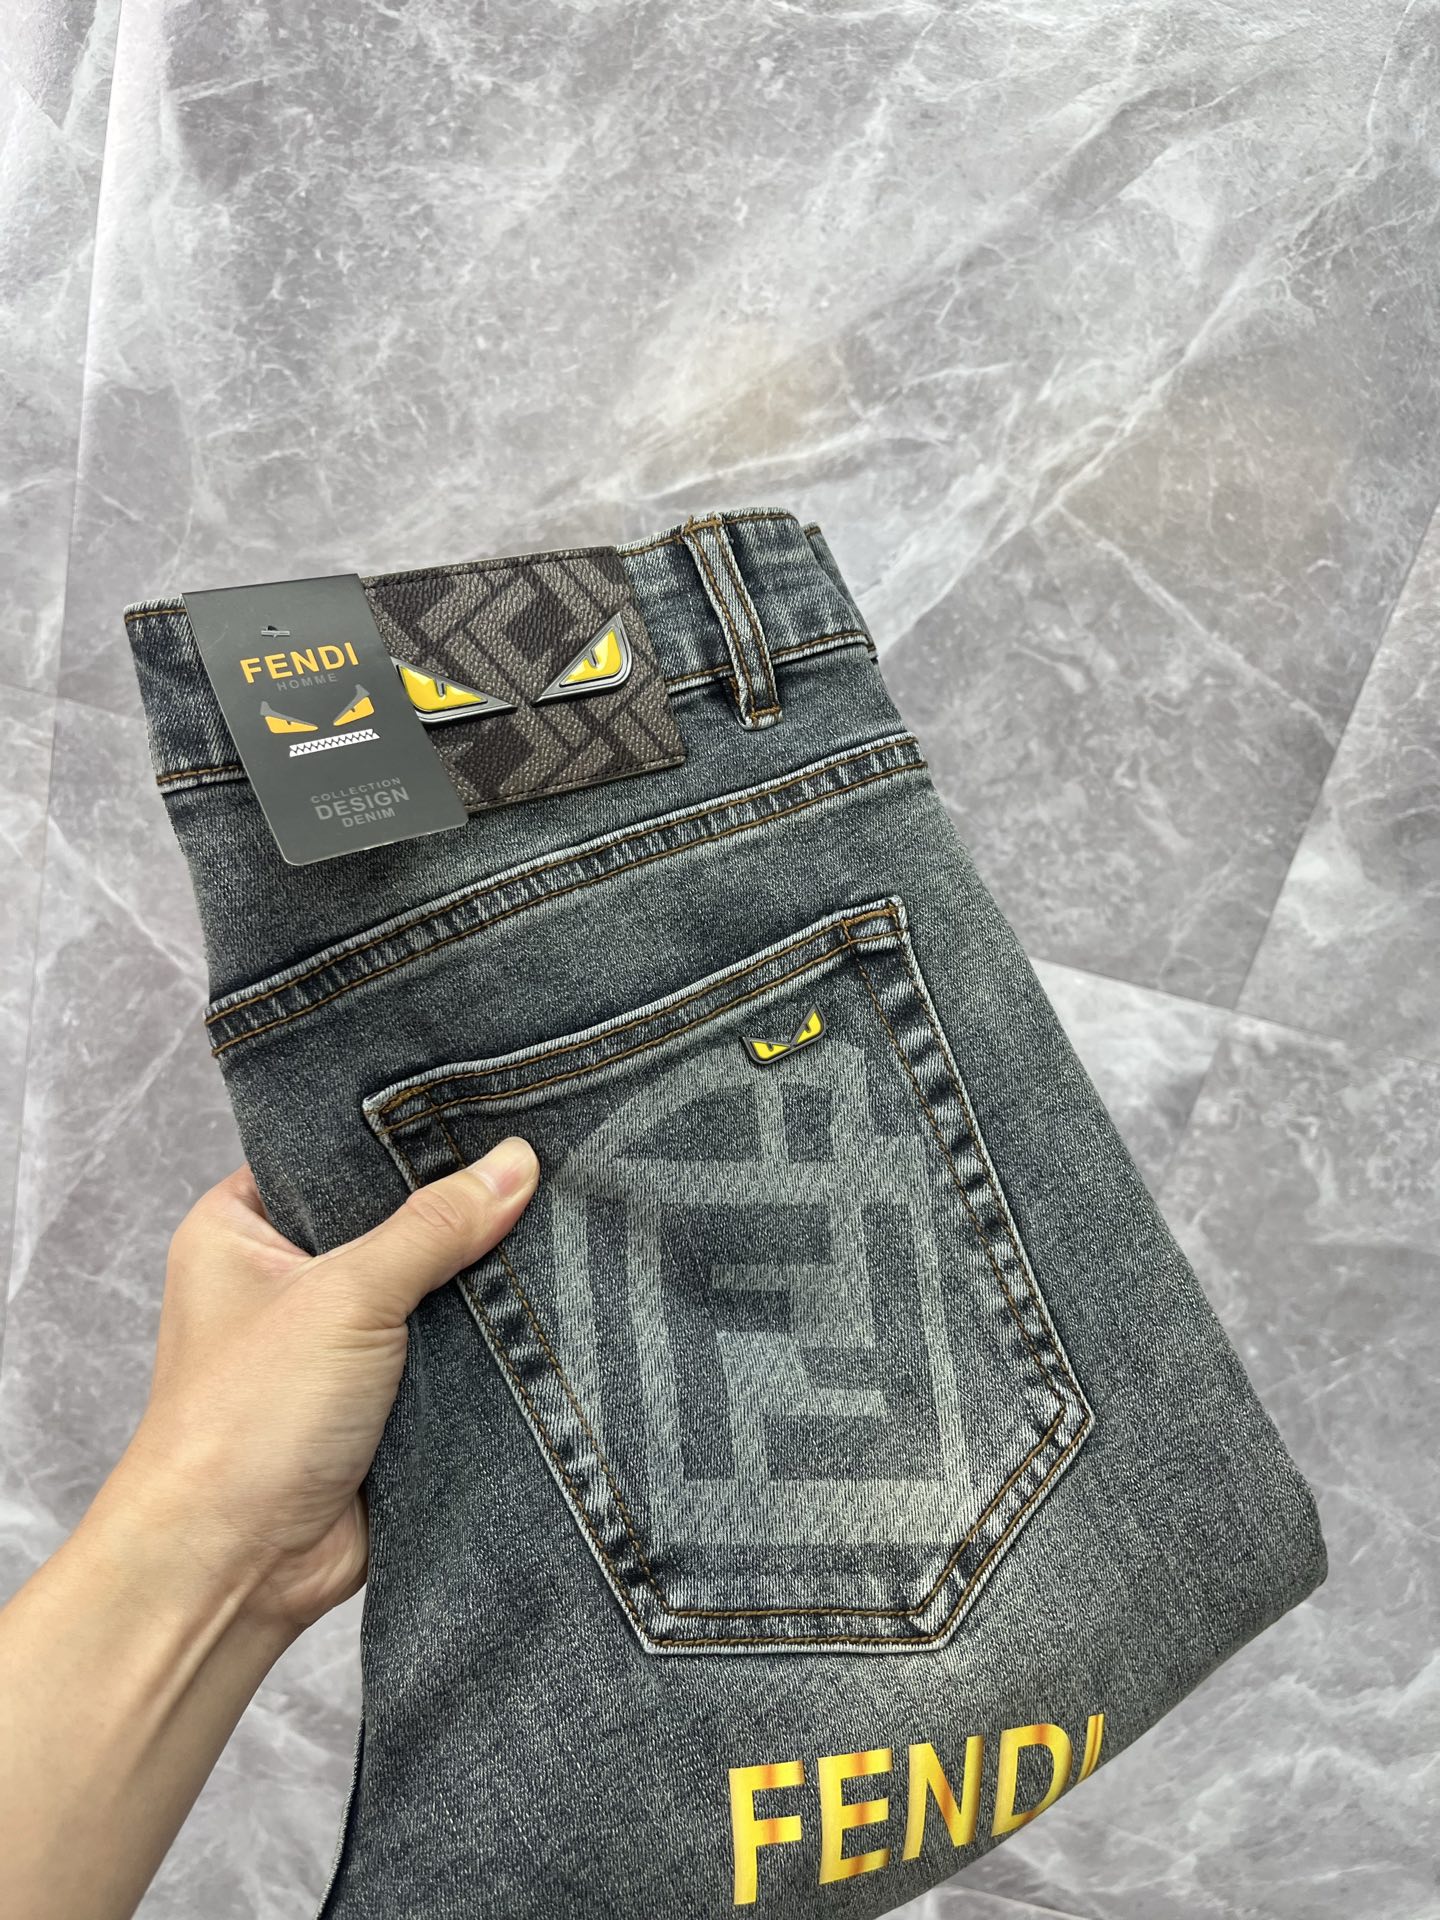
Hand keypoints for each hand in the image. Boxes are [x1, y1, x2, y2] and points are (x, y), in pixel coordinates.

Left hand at [107, 1135, 539, 1633]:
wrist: (236, 1567)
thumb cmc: (244, 1421)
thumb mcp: (343, 1295)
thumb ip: (433, 1227)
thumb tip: (515, 1163)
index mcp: (241, 1228)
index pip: (332, 1152)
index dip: (404, 1133)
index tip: (483, 1105)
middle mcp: (286, 1279)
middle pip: (393, 1218)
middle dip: (458, 1207)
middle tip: (539, 1158)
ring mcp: (336, 1342)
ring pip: (430, 1287)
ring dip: (480, 1279)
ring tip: (561, 1220)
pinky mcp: (383, 1400)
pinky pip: (450, 1351)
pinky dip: (489, 1340)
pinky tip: (548, 1302)